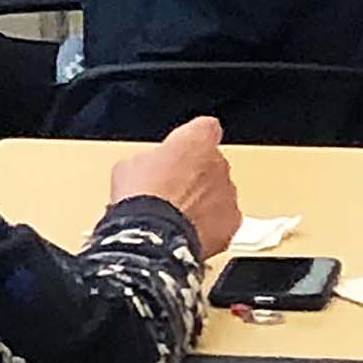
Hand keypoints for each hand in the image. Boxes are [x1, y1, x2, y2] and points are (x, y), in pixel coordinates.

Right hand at [109, 115, 242, 251]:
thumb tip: (147, 170)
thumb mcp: (130, 165)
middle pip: (213, 164)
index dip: (193, 139)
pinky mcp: (231, 223)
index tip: (182, 149)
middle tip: (170, 189)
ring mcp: (228, 194)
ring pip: (219, 193)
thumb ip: (151, 159)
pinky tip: (186, 231)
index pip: (206, 127)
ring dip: (203, 201)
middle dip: (196, 175)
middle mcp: (219, 164)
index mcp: (195, 141)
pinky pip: (223, 220)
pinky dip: (209, 225)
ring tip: (176, 214)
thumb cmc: (141, 197)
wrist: (153, 235)